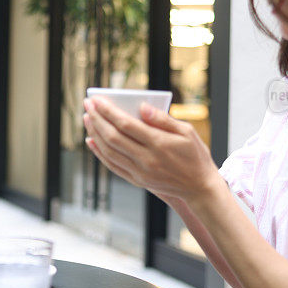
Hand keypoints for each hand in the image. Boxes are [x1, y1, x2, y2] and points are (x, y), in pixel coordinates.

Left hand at [83, 96, 220, 202]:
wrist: (200, 187)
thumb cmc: (195, 155)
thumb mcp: (187, 131)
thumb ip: (163, 118)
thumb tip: (142, 106)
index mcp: (159, 144)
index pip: (126, 125)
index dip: (108, 111)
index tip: (96, 100)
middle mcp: (146, 159)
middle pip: (113, 137)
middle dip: (97, 119)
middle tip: (87, 105)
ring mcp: (140, 172)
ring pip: (109, 152)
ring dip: (94, 134)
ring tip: (87, 119)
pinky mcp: (137, 181)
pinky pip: (113, 166)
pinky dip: (99, 153)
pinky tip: (91, 141)